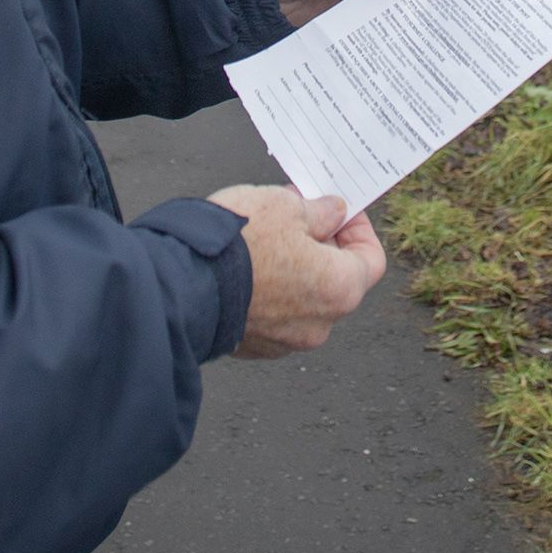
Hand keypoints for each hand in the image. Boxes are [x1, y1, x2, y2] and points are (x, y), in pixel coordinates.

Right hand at [207, 185, 385, 357]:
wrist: (180, 284)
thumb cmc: (238, 244)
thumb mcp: (285, 206)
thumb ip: (319, 211)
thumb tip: (333, 213)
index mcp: (340, 289)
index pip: (371, 260)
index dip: (359, 229)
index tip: (339, 210)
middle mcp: (319, 324)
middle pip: (336, 279)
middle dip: (320, 244)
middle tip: (298, 213)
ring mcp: (285, 341)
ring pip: (302, 298)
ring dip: (293, 268)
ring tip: (266, 236)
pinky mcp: (253, 347)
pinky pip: (272, 314)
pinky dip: (267, 291)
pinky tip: (246, 265)